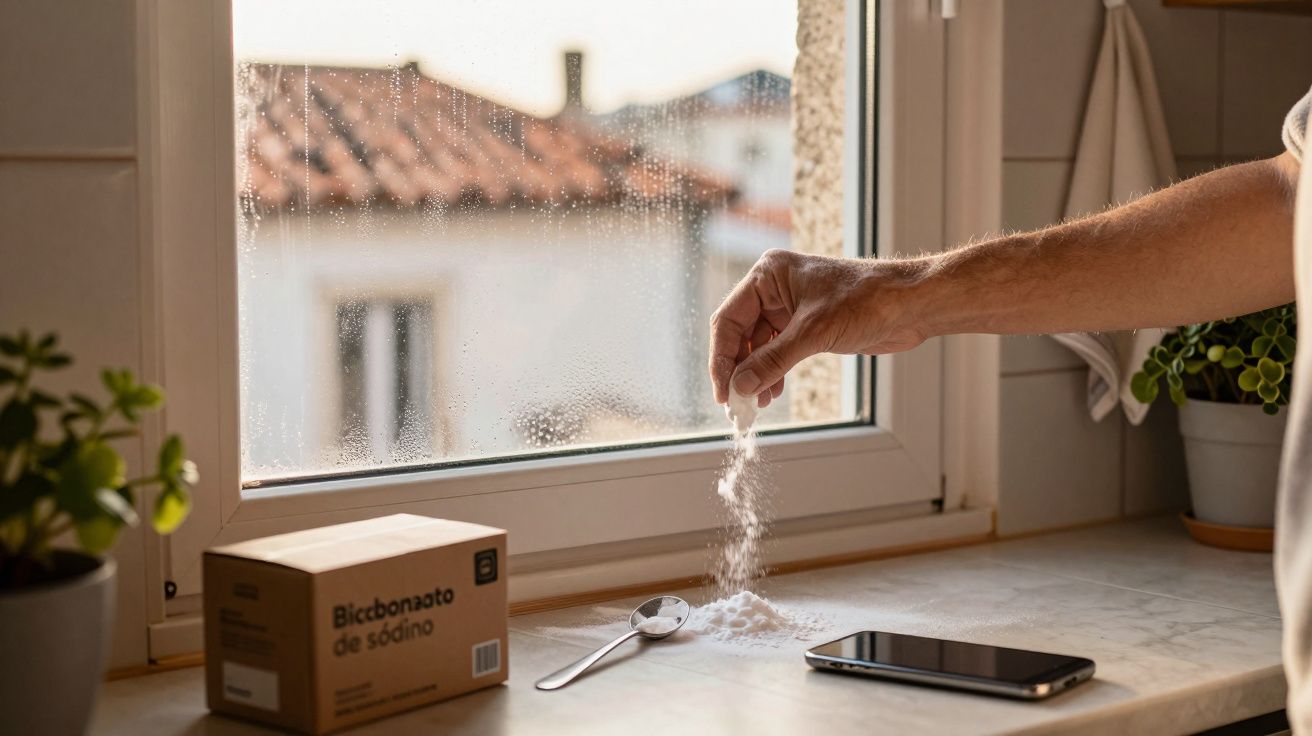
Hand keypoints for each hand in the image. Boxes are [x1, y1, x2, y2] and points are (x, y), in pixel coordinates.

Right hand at [707, 249, 929, 406]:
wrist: (911, 305)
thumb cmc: (867, 301)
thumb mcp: (813, 333)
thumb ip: (773, 361)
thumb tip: (739, 388)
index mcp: (767, 275)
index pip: (729, 319)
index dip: (722, 358)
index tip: (722, 391)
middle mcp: (774, 288)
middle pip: (740, 335)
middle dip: (738, 370)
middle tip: (736, 404)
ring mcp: (789, 307)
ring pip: (758, 347)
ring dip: (755, 376)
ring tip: (756, 404)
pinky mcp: (805, 325)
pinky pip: (777, 352)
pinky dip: (772, 373)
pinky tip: (772, 393)